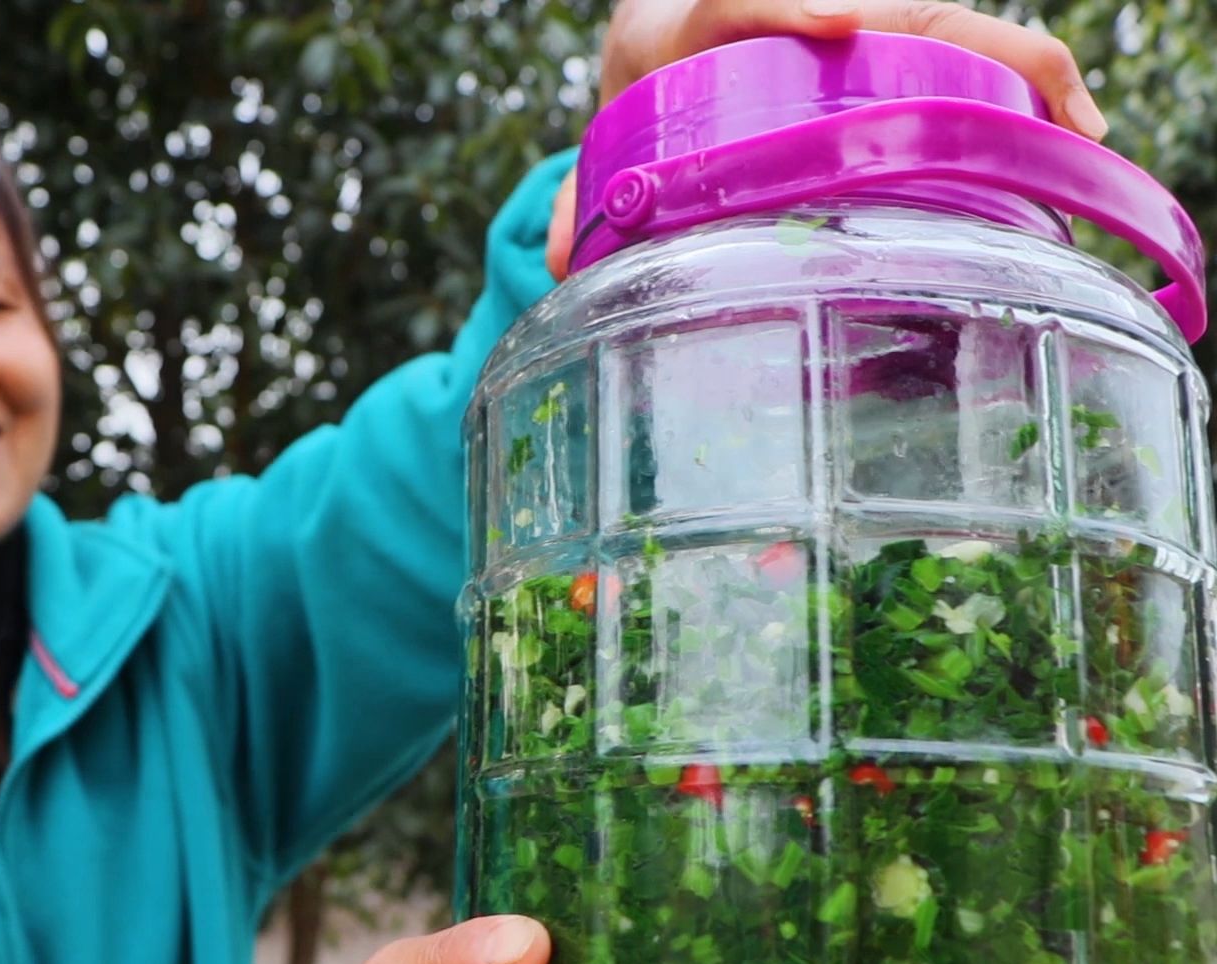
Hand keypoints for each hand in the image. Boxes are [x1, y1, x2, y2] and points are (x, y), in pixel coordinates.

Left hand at [546, 0, 1109, 277]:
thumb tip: (565, 260)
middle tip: (1036, 105)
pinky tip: (1069, 127)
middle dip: (964, 44)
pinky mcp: (881, 41)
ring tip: (1076, 130)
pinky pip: (955, 51)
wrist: (664, 42)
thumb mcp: (610, 132)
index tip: (840, 19)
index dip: (791, 2)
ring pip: (940, 25)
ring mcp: (848, 17)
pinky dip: (1017, 80)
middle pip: (889, 4)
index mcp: (700, 19)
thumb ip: (585, 192)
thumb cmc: (645, 89)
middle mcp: (792, 5)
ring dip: (1018, 68)